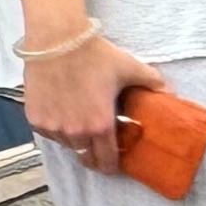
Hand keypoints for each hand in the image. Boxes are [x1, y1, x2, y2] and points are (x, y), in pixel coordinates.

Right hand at [23, 34, 164, 173]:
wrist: (56, 40)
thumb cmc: (94, 55)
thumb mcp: (129, 67)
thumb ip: (152, 82)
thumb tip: (170, 92)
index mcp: (100, 126)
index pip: (107, 160)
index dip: (111, 165)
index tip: (113, 164)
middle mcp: (75, 132)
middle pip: (85, 156)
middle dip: (94, 154)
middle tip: (98, 146)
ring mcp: (53, 127)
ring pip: (66, 145)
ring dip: (75, 140)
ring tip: (80, 124)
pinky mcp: (35, 119)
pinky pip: (49, 133)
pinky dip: (56, 128)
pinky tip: (63, 114)